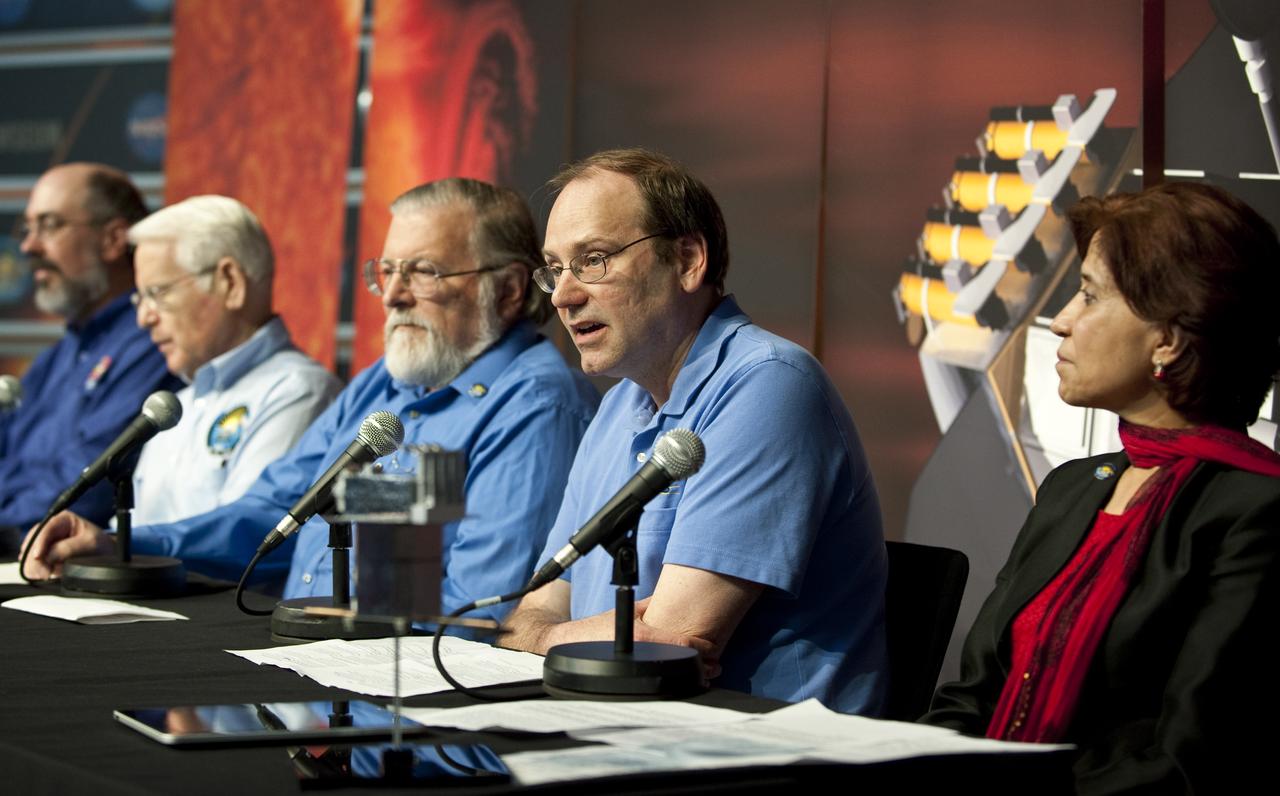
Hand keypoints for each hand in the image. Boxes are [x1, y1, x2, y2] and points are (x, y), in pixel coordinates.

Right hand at [19, 512, 109, 579]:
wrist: (105, 557)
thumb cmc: (100, 546)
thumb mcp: (90, 544)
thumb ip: (69, 548)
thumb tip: (48, 557)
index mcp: (62, 520)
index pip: (44, 529)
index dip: (39, 543)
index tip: (38, 557)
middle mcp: (49, 530)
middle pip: (32, 544)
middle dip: (37, 560)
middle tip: (46, 573)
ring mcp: (43, 544)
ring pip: (28, 557)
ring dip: (36, 568)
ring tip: (50, 575)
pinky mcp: (41, 558)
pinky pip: (31, 566)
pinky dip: (37, 572)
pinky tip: (47, 576)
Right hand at [540, 598, 719, 679]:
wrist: (569, 645)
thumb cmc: (597, 629)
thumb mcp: (628, 610)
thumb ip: (653, 605)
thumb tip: (675, 597)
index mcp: (645, 635)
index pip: (686, 644)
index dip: (705, 647)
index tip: (714, 646)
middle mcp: (643, 654)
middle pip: (684, 663)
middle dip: (703, 666)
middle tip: (714, 665)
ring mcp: (638, 670)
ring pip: (674, 678)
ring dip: (690, 676)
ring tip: (701, 674)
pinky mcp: (631, 680)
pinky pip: (659, 684)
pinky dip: (673, 683)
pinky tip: (679, 680)